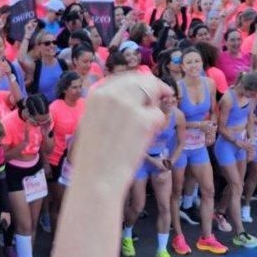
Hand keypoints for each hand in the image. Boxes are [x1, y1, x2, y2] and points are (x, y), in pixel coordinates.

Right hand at [72, 72, 167, 186]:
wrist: (97, 178)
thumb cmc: (92, 158)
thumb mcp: (91, 122)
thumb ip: (107, 107)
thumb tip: (128, 100)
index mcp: (97, 94)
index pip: (124, 78)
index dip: (138, 82)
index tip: (147, 89)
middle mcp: (113, 94)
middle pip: (142, 80)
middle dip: (155, 87)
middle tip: (164, 95)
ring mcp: (129, 105)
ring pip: (154, 92)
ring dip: (156, 106)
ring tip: (150, 124)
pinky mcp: (145, 120)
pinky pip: (159, 116)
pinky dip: (158, 126)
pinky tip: (147, 139)